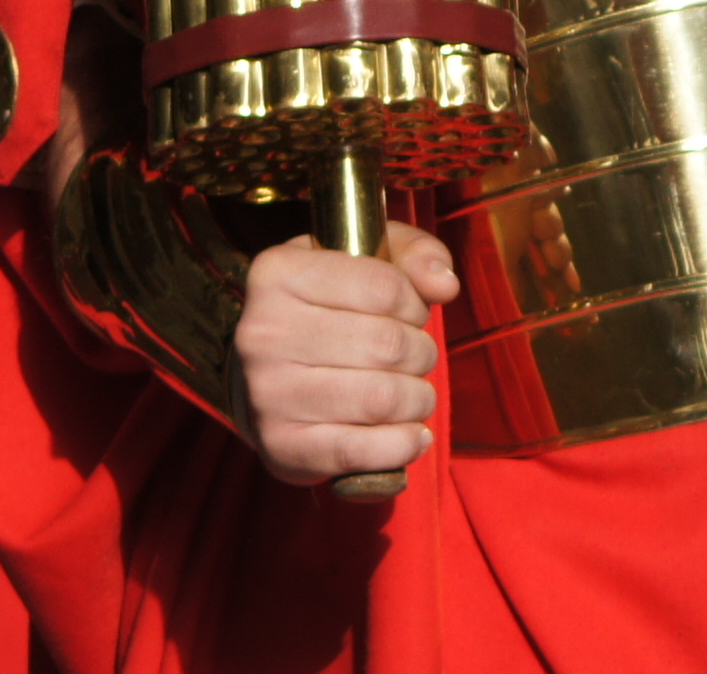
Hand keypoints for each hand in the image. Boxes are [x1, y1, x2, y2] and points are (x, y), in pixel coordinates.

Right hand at [228, 221, 456, 486]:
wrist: (263, 382)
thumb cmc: (326, 310)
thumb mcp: (363, 258)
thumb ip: (412, 254)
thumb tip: (444, 284)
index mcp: (279, 273)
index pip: (384, 287)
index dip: (415, 304)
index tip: (408, 313)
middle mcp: (264, 332)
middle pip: (388, 345)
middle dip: (421, 354)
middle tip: (413, 357)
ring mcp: (269, 394)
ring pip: (383, 400)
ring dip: (417, 399)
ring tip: (411, 394)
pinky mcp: (282, 447)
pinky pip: (365, 452)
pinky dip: (403, 445)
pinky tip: (409, 434)